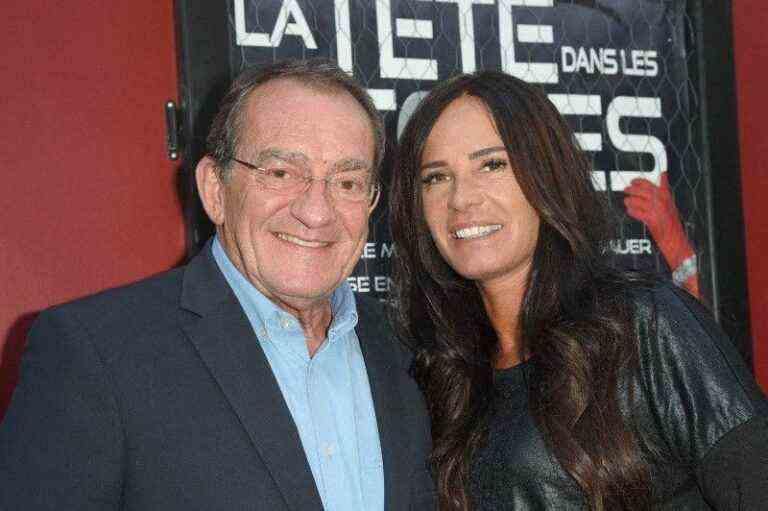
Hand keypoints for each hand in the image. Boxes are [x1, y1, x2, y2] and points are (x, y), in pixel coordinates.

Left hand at [623, 172, 698, 296]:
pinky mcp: (650, 218)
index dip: (639, 181)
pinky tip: (630, 211)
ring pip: (636, 200)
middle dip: (631, 189)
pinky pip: (635, 212)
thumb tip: (662, 176)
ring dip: (629, 201)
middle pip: (641, 190)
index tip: (633, 181)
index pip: (651, 183)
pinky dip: (631, 211)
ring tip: (627, 202)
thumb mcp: (670, 203)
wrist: (674, 238)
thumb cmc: (672, 222)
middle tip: (626, 190)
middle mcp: (661, 201)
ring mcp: (655, 209)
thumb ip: (664, 190)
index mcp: (666, 195)